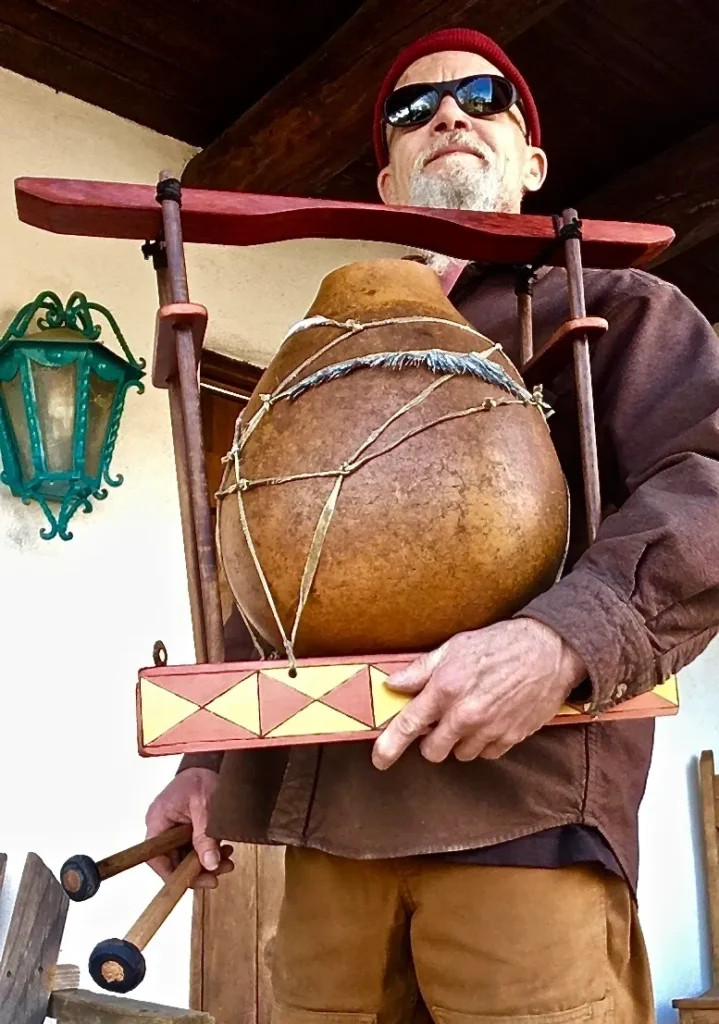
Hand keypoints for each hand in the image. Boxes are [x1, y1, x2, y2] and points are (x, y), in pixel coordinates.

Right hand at [145, 768, 233, 889]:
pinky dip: (209, 853)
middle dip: (196, 871)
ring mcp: (173, 829)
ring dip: (206, 863)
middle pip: (172, 861)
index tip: (192, 881)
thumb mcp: (206, 806)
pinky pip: (193, 848)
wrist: (209, 763)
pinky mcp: (185, 829)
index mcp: (158, 819)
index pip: (156, 857)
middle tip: (217, 875)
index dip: (171, 874)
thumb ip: (206, 835)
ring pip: (185, 857)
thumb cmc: (202, 778)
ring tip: (227, 862)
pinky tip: (224, 852)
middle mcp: (161, 827)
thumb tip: (209, 864)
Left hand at [372, 618, 585, 769]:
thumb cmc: (500, 644)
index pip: (408, 726)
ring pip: (460, 755)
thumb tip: (393, 683)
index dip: (389, 746)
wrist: (549, 650)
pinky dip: (483, 743)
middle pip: (432, 751)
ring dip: (458, 741)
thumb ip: (421, 669)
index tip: (379, 759)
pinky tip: (489, 719)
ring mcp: (489, 730)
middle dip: (430, 741)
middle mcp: (465, 715)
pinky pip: (486, 754)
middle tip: (439, 721)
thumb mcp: (454, 647)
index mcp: (445, 689)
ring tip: (470, 714)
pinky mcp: (511, 738)